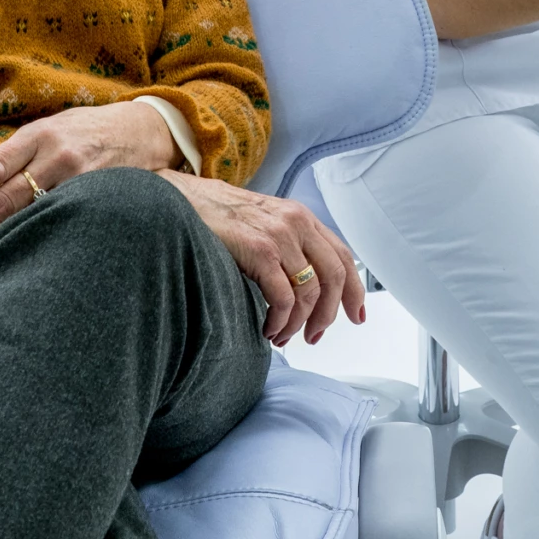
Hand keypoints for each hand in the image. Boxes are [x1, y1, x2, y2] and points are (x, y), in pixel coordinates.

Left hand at [0, 98, 177, 251]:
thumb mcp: (43, 134)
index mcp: (36, 135)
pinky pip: (60, 218)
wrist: (142, 131)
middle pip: (6, 195)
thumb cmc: (84, 132)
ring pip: (30, 212)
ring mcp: (79, 175)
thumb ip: (4, 158)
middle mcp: (55, 153)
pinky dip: (35, 235)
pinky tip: (21, 251)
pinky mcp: (98, 194)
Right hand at [159, 171, 365, 346]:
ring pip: (308, 293)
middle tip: (313, 337)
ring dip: (297, 323)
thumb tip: (304, 287)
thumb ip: (288, 244)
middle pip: (333, 278)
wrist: (181, 201)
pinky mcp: (259, 250)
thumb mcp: (264, 222)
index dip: (354, 290)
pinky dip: (280, 321)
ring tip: (281, 336)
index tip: (356, 316)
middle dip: (326, 315)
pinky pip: (283, 298)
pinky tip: (268, 329)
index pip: (342, 257)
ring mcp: (279, 236)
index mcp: (302, 217)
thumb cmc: (218, 217)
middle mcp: (296, 223)